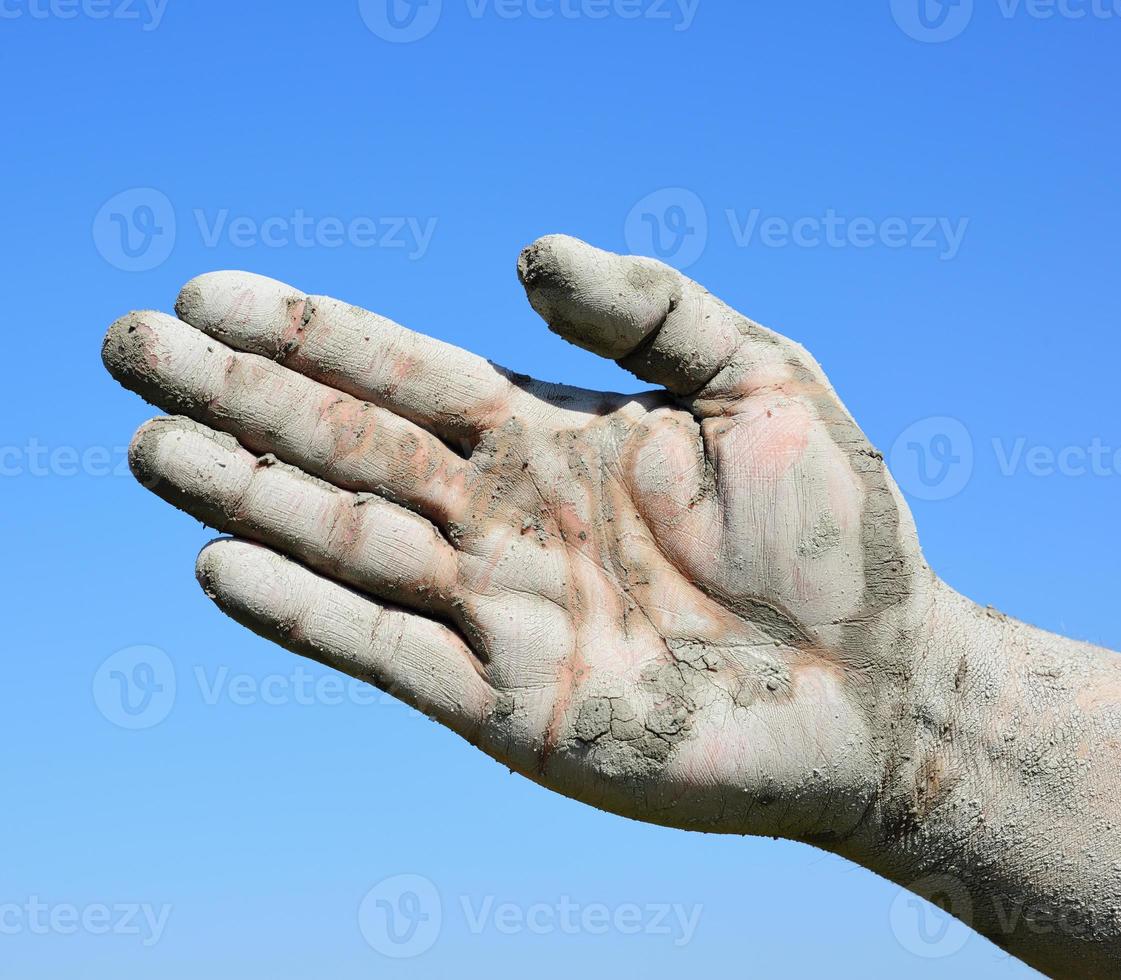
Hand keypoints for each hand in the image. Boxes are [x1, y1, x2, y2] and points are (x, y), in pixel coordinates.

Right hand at [102, 235, 935, 844]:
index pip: (402, 372)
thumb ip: (650, 311)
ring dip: (242, 493)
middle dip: (238, 396)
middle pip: (344, 445)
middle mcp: (506, 518)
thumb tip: (525, 253)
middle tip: (129, 346)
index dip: (309, 332)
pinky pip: (384, 650)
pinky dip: (303, 611)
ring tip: (148, 442)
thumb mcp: (760, 377)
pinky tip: (221, 565)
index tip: (213, 293)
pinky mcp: (507, 706)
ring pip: (343, 540)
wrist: (878, 683)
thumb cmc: (836, 530)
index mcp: (552, 437)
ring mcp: (498, 611)